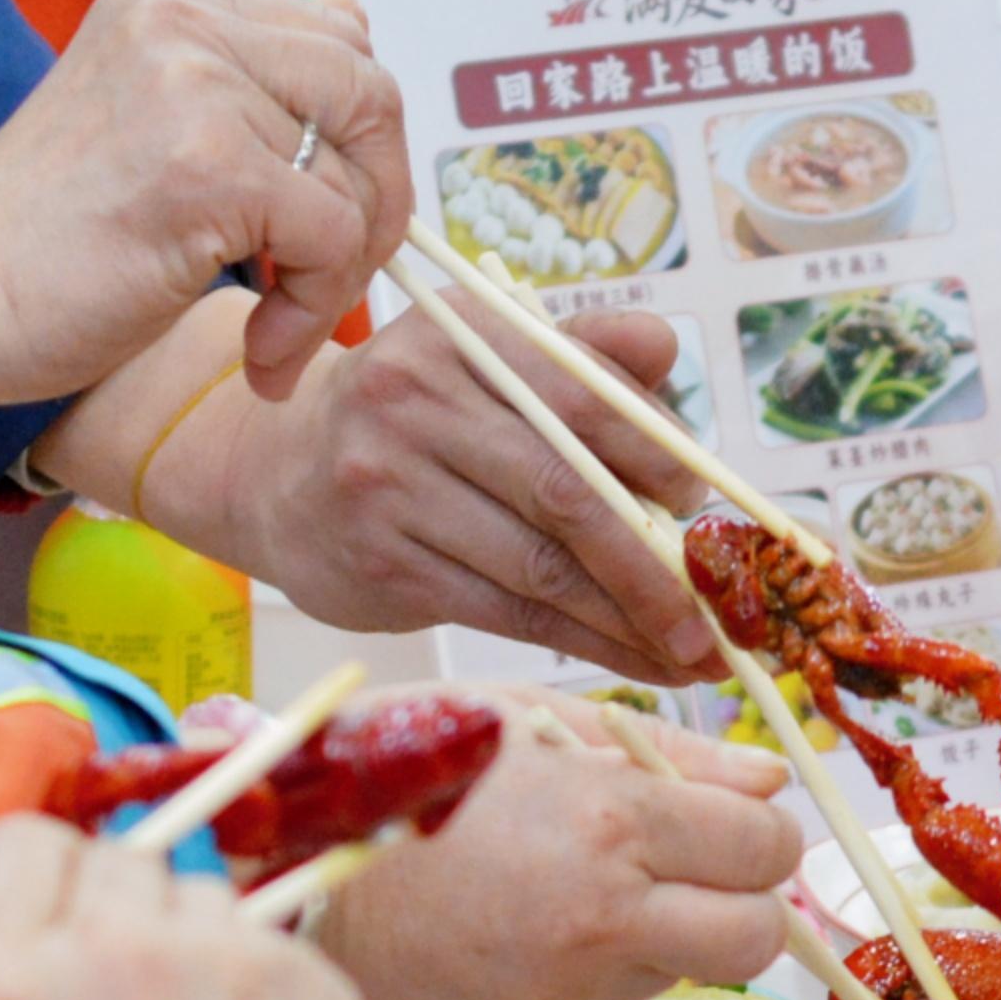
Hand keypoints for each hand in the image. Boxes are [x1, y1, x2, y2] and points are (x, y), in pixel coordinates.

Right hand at [0, 0, 413, 397]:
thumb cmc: (45, 238)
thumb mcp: (150, 125)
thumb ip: (243, 81)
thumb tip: (357, 25)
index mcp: (169, 5)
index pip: (338, 36)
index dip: (358, 139)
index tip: (327, 217)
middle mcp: (185, 24)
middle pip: (370, 92)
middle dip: (378, 199)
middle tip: (331, 278)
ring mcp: (197, 90)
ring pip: (360, 175)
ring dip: (343, 272)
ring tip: (282, 324)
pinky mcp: (207, 168)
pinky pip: (334, 237)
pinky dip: (314, 308)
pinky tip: (261, 349)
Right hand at [0, 811, 437, 999]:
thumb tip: (16, 977)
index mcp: (13, 992)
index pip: (8, 845)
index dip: (18, 880)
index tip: (29, 919)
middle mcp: (117, 950)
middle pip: (104, 856)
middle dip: (99, 908)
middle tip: (112, 983)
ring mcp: (226, 955)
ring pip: (191, 890)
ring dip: (178, 938)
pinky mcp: (310, 977)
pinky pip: (263, 941)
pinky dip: (249, 981)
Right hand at [149, 296, 718, 678]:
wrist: (274, 472)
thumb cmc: (416, 416)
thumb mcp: (488, 358)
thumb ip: (583, 355)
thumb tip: (668, 352)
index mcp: (467, 338)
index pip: (587, 399)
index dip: (664, 462)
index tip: (720, 514)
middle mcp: (418, 402)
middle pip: (568, 493)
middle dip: (660, 564)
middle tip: (725, 616)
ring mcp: (390, 486)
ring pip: (542, 567)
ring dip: (633, 619)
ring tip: (698, 652)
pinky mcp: (382, 564)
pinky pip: (508, 612)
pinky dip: (585, 642)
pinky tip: (638, 661)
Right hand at [318, 705, 797, 999]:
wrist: (296, 864)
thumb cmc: (410, 769)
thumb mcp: (535, 721)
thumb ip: (668, 750)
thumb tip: (771, 776)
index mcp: (613, 814)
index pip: (764, 844)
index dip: (761, 835)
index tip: (731, 820)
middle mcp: (606, 904)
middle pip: (758, 937)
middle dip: (749, 906)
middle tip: (704, 869)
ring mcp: (571, 972)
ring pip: (691, 969)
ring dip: (674, 933)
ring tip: (598, 881)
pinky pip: (617, 989)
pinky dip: (607, 957)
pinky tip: (544, 912)